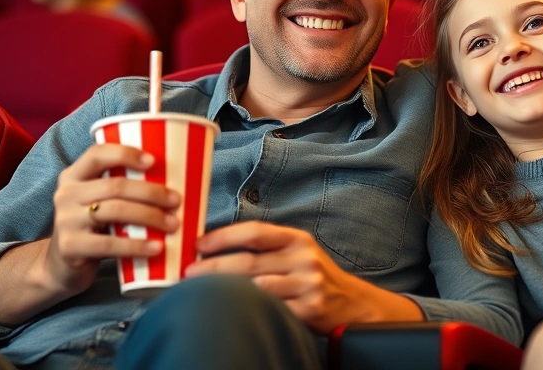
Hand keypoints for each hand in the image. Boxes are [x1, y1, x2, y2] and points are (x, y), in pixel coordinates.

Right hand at [46, 144, 180, 296]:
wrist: (61, 266)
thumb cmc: (93, 227)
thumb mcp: (98, 202)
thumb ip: (120, 190)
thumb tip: (175, 180)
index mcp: (74, 176)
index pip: (97, 154)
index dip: (126, 153)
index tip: (154, 161)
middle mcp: (66, 194)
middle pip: (115, 186)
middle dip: (151, 192)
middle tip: (177, 201)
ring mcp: (65, 221)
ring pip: (115, 211)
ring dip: (150, 216)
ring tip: (173, 225)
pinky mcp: (70, 247)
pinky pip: (109, 244)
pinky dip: (137, 246)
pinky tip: (157, 248)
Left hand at [185, 222, 372, 333]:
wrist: (352, 304)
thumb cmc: (315, 277)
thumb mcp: (298, 252)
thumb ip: (267, 248)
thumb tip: (219, 248)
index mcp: (297, 239)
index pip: (255, 232)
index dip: (223, 237)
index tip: (199, 244)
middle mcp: (303, 258)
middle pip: (249, 262)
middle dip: (213, 267)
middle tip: (189, 273)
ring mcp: (308, 285)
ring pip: (256, 287)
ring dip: (226, 291)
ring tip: (203, 293)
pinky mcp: (309, 310)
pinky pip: (271, 310)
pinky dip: (249, 310)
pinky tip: (233, 311)